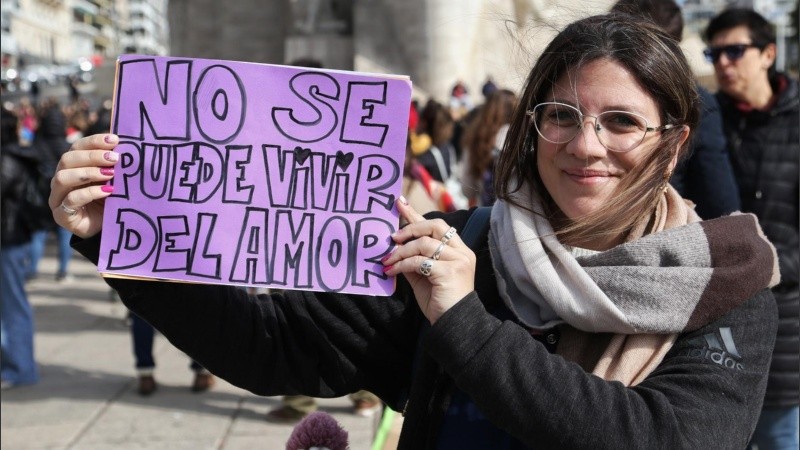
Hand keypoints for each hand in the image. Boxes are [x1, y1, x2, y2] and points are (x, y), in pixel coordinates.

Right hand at [49, 134, 118, 238]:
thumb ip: (114, 164)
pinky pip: (71, 200)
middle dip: (92, 156)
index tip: (115, 140)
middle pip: (67, 159)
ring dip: (88, 173)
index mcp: (72, 166)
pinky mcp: (62, 215)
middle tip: (115, 159)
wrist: (109, 228)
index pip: (77, 147)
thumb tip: (127, 144)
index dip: (94, 141)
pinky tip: (107, 191)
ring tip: (110, 174)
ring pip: (63, 178)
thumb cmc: (111, 199)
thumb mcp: (114, 179)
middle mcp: (61, 179)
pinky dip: (90, 193)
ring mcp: (58, 197)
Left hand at [382, 198, 475, 323]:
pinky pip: (419, 261)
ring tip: (387, 260)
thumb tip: (394, 246)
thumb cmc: (439, 301)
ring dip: (401, 251)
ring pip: (423, 244)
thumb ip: (414, 259)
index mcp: (459, 250)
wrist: (453, 324)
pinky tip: (391, 271)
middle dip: (410, 228)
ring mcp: (458, 261)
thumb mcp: (424, 276)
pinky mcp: (449, 271)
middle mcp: (462, 252)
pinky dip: (402, 265)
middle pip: (434, 226)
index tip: (399, 203)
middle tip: (392, 238)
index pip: (437, 226)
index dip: (416, 215)